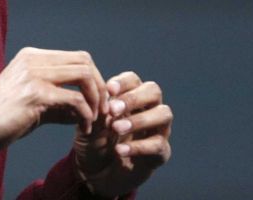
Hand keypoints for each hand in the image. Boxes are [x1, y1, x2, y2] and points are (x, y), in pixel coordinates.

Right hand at [0, 47, 107, 152]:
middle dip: (100, 86)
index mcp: (31, 56)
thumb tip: (86, 109)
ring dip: (96, 99)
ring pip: (84, 75)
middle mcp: (33, 59)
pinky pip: (76, 100)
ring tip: (95, 118)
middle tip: (103, 109)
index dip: (95, 78)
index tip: (98, 101)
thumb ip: (59, 102)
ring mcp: (34, 74)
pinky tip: (84, 128)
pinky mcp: (36, 94)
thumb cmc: (3, 117)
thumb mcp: (33, 101)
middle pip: (84, 61)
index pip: (77, 57)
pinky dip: (86, 115)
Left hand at [74, 71, 172, 197]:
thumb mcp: (89, 124)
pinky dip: (139, 147)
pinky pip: (159, 145)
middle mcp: (148, 109)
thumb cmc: (93, 142)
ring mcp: (157, 130)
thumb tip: (104, 97)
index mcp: (129, 98)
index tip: (108, 89)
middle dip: (134, 98)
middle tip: (114, 109)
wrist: (95, 173)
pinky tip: (120, 150)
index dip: (123, 82)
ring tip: (116, 128)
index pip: (133, 80)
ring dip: (140, 119)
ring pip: (163, 114)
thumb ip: (96, 110)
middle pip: (153, 91)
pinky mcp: (160, 153)